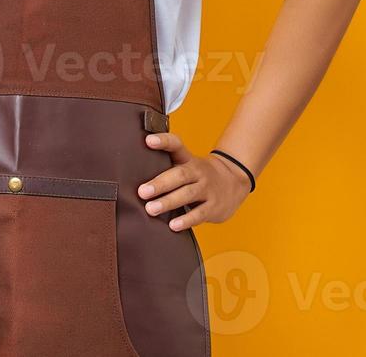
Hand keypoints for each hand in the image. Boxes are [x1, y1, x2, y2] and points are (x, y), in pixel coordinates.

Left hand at [137, 131, 251, 231]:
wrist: (235, 182)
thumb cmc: (198, 175)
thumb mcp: (186, 164)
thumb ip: (164, 166)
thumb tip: (130, 175)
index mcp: (188, 159)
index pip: (176, 145)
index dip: (163, 141)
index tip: (148, 141)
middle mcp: (198, 171)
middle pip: (179, 174)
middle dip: (160, 183)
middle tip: (142, 191)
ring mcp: (207, 188)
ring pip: (188, 194)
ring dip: (168, 202)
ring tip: (151, 209)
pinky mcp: (214, 206)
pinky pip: (200, 213)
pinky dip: (186, 220)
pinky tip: (173, 225)